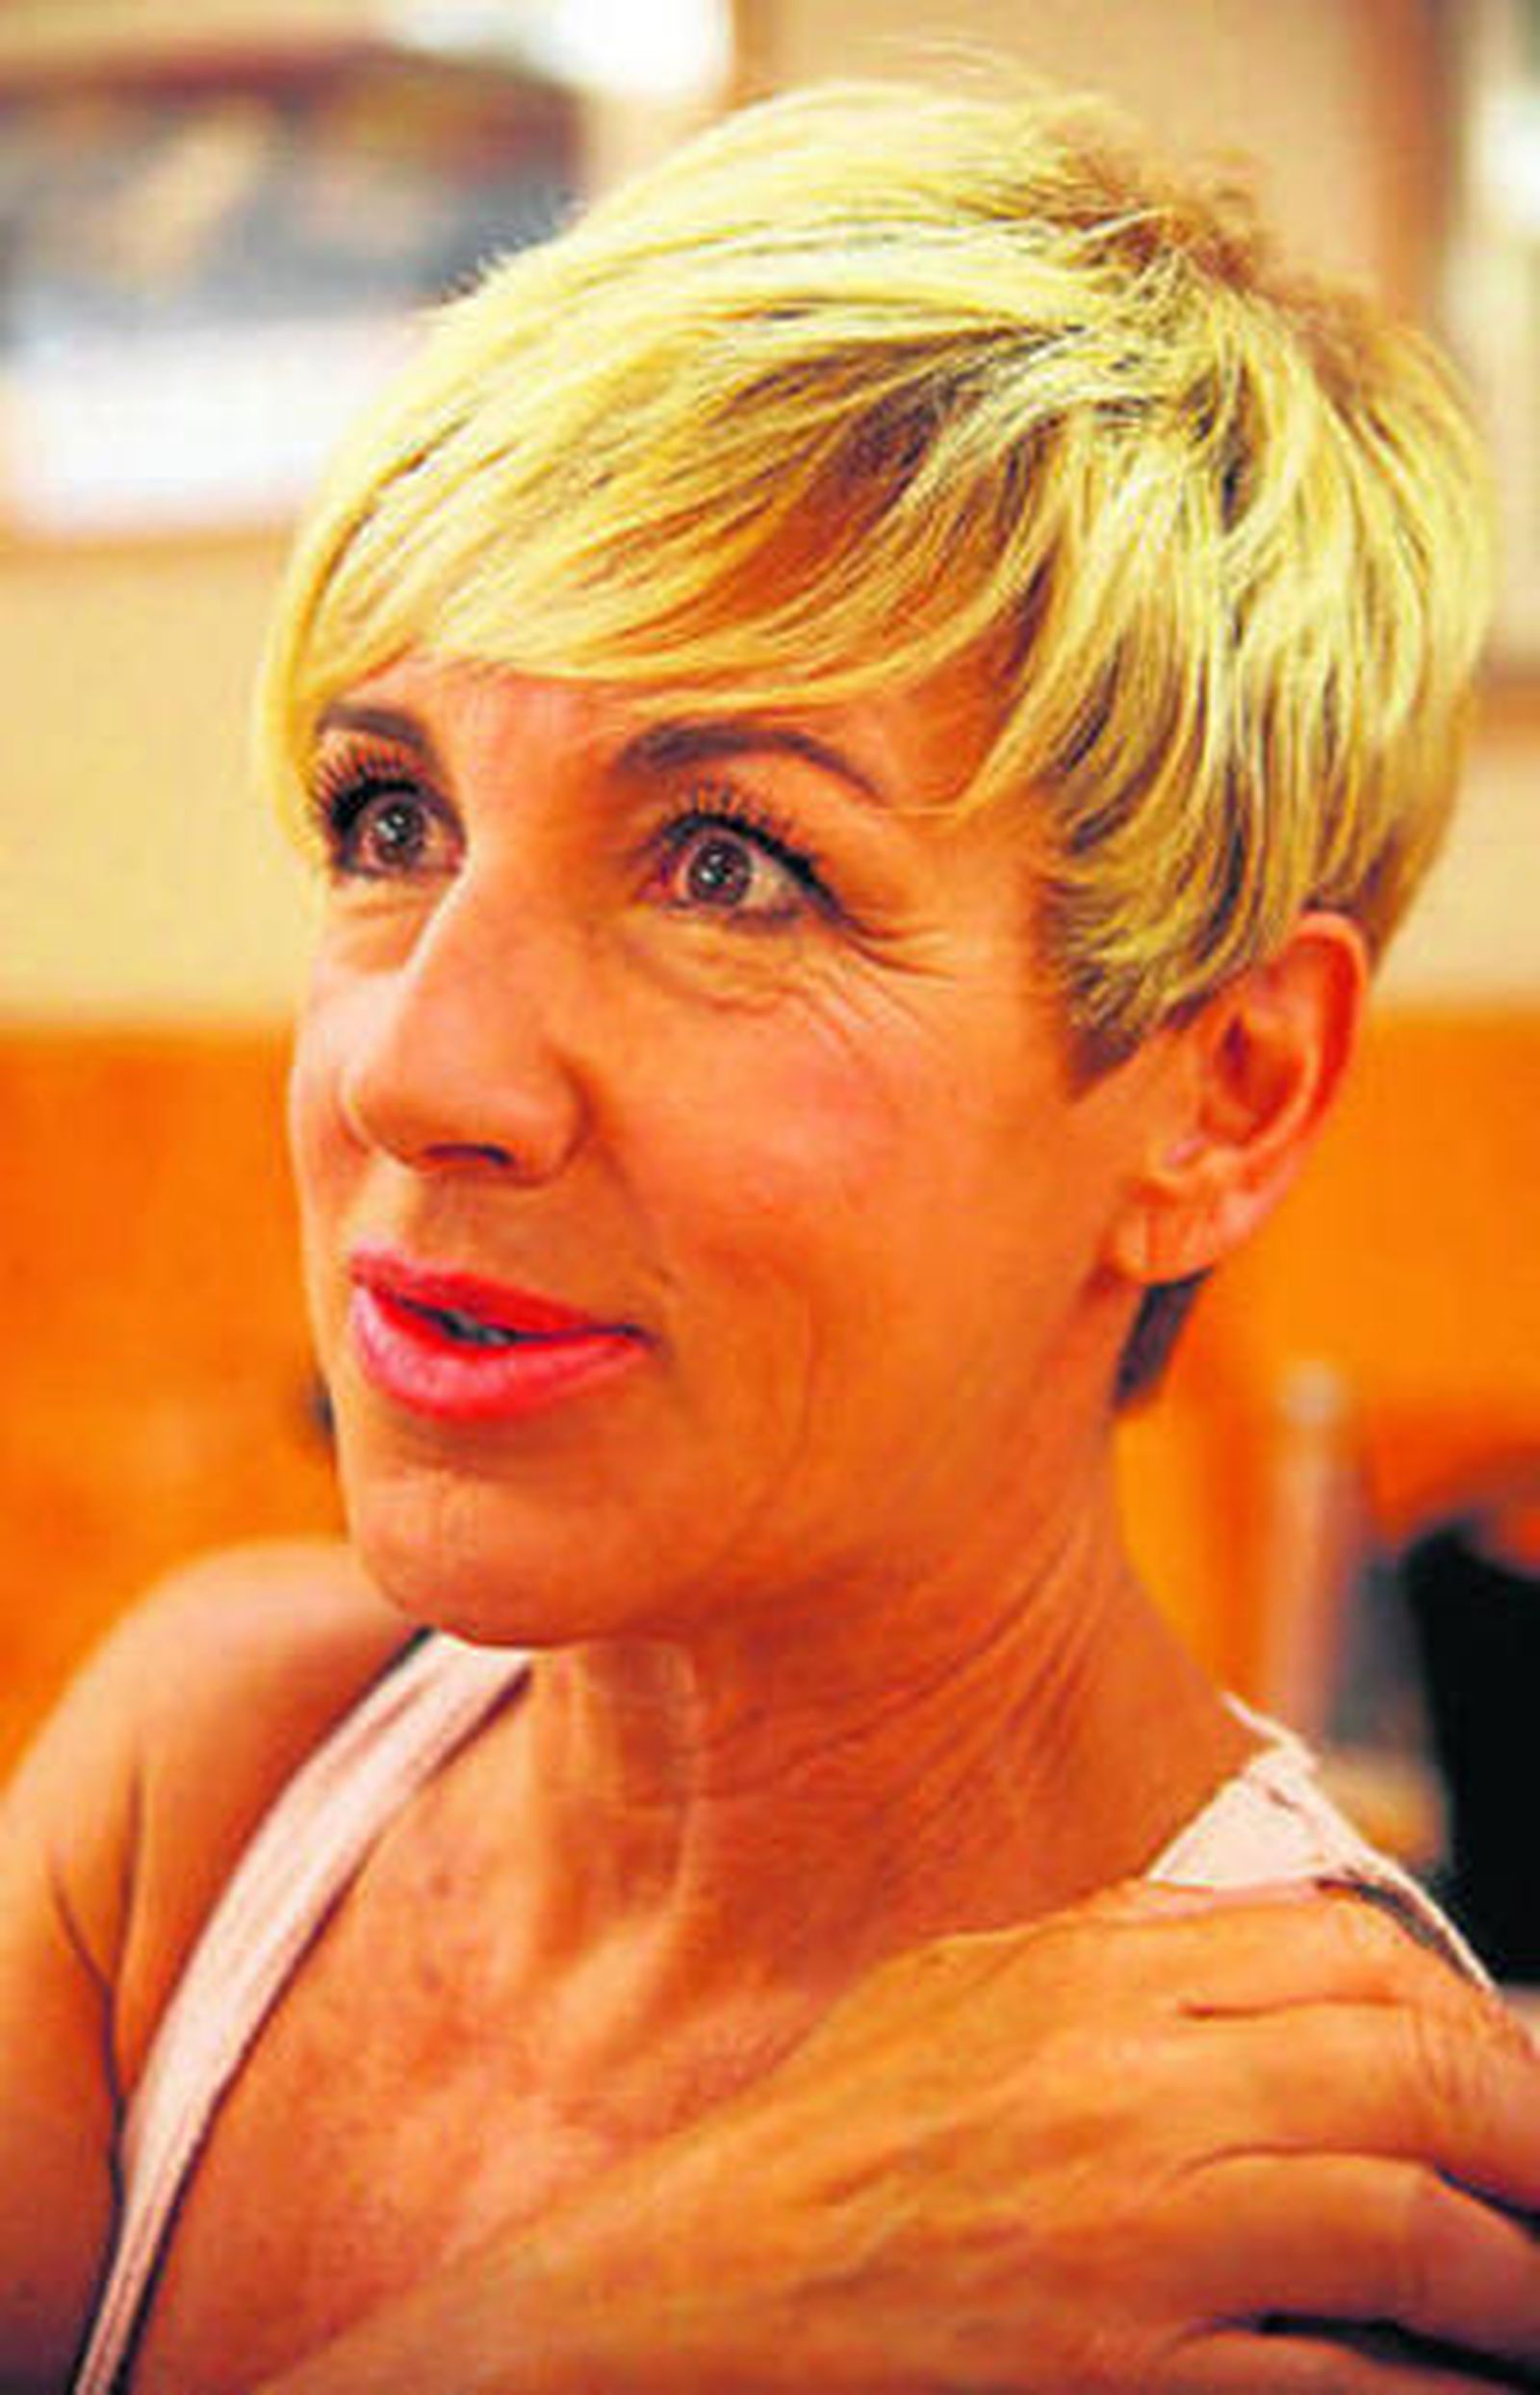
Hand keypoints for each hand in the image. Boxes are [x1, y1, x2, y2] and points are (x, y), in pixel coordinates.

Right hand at [261, 1881, 1539, 2393]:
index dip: (1474, 2024)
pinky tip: (1460, 2382)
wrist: (699, 2287)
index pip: (1354, 1958)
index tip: (1516, 2086)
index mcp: (1092, 1966)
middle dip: (1534, 2133)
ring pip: (1406, 2224)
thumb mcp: (976, 1986)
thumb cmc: (841, 2134)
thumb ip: (1133, 1951)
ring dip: (1518, 2273)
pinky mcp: (1114, 2370)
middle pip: (1411, 2075)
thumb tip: (1311, 1964)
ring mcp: (1124, 2230)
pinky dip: (1427, 2382)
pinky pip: (1332, 2383)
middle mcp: (1123, 2078)